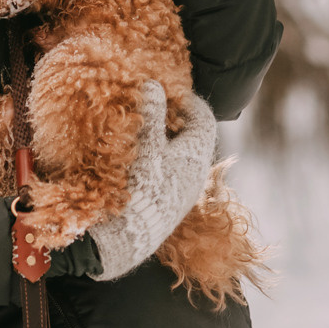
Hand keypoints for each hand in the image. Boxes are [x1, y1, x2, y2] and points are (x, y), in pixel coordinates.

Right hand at [89, 83, 215, 280]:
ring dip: (158, 138)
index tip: (169, 88)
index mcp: (196, 157)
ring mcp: (179, 191)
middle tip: (146, 103)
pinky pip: (163, 171)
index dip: (189, 100)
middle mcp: (194, 175)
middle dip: (170, 117)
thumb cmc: (139, 190)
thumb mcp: (145, 147)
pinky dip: (150, 157)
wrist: (124, 242)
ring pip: (175, 154)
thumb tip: (155, 85)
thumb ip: (152, 114)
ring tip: (133, 127)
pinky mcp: (163, 204)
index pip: (204, 119)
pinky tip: (128, 157)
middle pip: (189, 136)